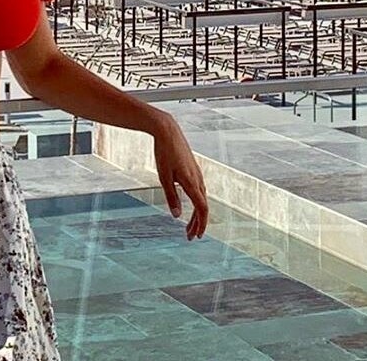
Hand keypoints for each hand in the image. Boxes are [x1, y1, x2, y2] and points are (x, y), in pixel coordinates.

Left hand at [152, 112, 207, 239]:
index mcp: (191, 182)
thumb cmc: (164, 153)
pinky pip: (199, 190)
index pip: (202, 208)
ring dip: (196, 214)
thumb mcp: (164, 177)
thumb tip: (177, 216)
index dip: (201, 224)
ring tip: (187, 225)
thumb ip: (171, 197)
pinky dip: (196, 202)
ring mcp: (197, 172)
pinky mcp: (193, 168)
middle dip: (197, 223)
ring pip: (201, 198)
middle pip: (203, 206)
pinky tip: (189, 204)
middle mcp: (197, 178)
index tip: (196, 236)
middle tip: (189, 236)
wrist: (167, 131)